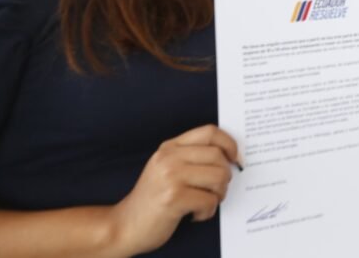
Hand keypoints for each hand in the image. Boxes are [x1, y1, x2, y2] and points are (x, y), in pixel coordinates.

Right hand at [107, 125, 238, 256]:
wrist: (124, 226)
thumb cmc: (153, 199)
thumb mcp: (167, 168)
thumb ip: (192, 157)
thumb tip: (231, 156)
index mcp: (170, 147)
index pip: (210, 132)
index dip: (229, 143)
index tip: (235, 158)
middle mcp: (169, 157)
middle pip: (219, 156)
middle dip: (225, 178)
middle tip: (215, 191)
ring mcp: (170, 176)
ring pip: (219, 177)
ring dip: (218, 195)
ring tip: (205, 203)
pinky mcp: (173, 198)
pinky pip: (209, 200)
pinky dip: (208, 211)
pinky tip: (195, 215)